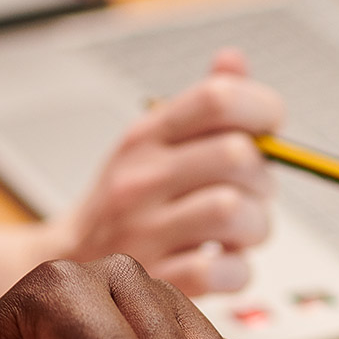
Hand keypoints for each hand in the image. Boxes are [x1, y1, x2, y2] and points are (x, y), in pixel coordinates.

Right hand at [44, 50, 282, 295]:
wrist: (69, 263)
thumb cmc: (126, 200)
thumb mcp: (151, 143)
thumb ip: (200, 106)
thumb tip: (233, 60)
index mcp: (146, 136)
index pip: (216, 98)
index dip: (262, 108)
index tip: (270, 129)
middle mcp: (141, 178)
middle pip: (236, 155)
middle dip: (265, 178)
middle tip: (254, 193)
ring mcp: (143, 230)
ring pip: (235, 212)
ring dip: (256, 226)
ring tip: (239, 233)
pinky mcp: (153, 279)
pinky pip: (221, 270)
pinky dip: (236, 271)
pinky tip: (222, 263)